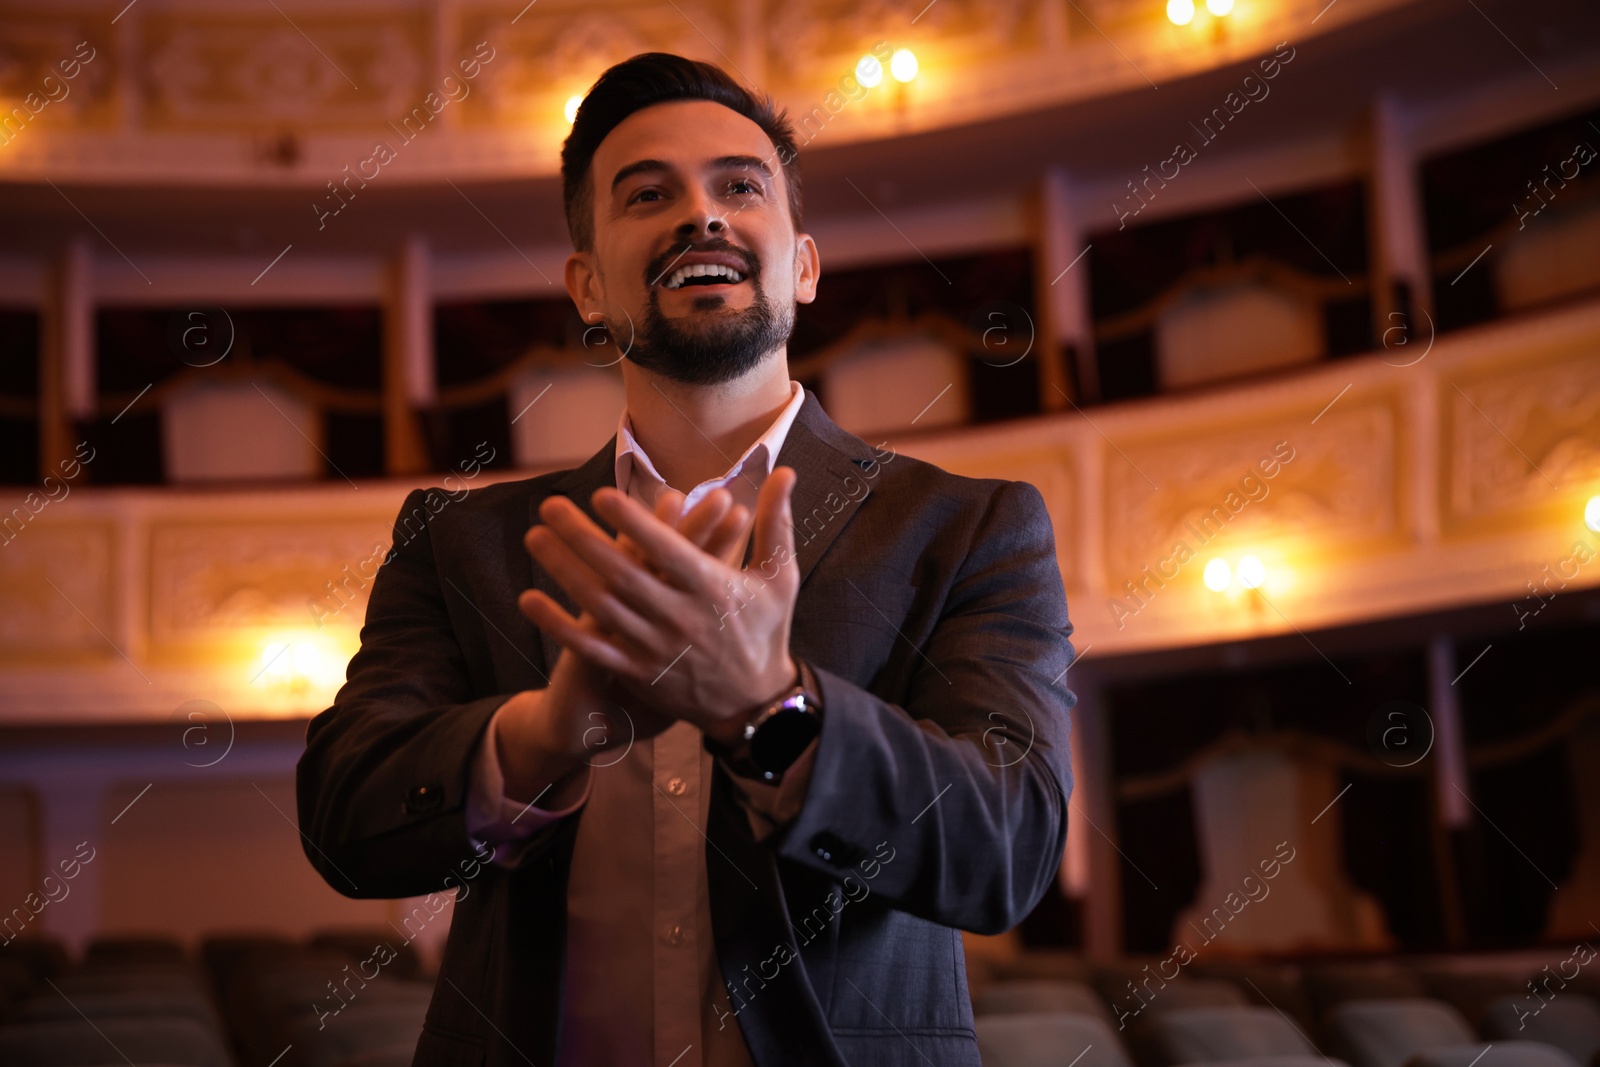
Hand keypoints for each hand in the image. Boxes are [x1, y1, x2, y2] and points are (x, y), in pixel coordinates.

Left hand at [497, 488, 754, 801]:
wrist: (757, 704)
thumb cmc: (768, 631)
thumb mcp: (780, 577)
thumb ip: (776, 523)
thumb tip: (785, 472)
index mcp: (714, 588)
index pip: (668, 549)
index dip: (634, 522)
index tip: (601, 495)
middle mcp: (681, 616)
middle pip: (623, 573)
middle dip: (582, 537)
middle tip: (550, 506)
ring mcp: (657, 647)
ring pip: (601, 606)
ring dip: (564, 571)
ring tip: (535, 538)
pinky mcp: (640, 673)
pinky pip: (593, 649)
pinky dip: (560, 625)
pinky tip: (530, 600)